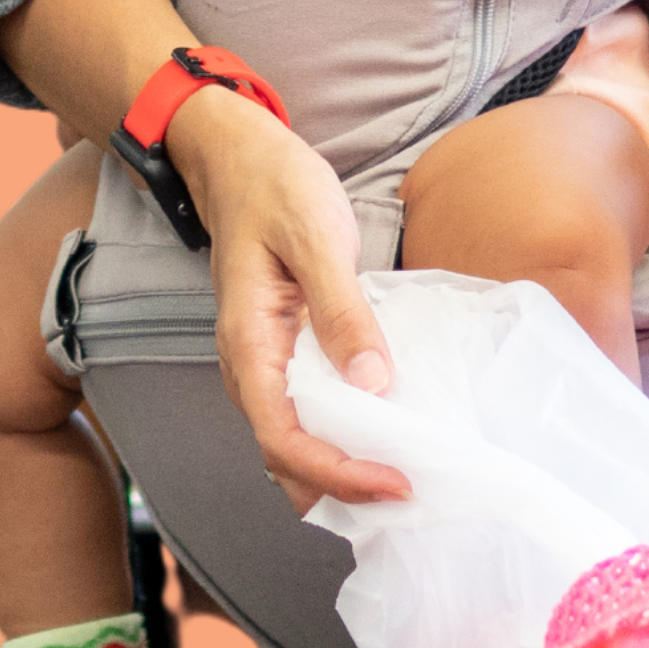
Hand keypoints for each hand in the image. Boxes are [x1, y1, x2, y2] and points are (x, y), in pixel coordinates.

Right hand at [168, 86, 410, 515]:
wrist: (239, 158)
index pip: (283, 440)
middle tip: (409, 489)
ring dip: (341, 464)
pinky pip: (306, 407)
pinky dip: (340, 430)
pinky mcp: (284, 347)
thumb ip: (342, 311)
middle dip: (342, 484)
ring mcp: (265, 359)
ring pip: (295, 438)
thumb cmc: (275, 189)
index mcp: (249, 346)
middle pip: (286, 454)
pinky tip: (381, 427)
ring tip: (400, 473)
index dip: (337, 472)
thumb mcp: (316, 239)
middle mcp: (249, 366)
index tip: (394, 481)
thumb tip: (373, 382)